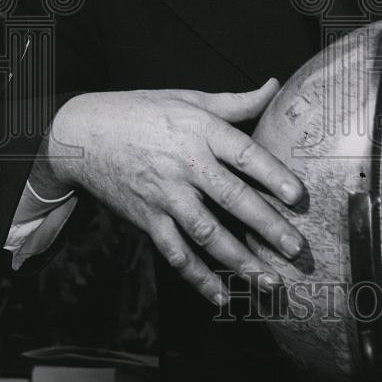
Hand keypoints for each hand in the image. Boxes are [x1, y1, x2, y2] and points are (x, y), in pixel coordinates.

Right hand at [44, 79, 304, 304]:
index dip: (272, 175)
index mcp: (200, 131)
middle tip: (295, 248)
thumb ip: (236, 101)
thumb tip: (274, 86)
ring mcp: (165, 195)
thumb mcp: (189, 98)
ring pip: (206, 233)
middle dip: (266, 226)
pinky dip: (197, 277)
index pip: (243, 154)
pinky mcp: (148, 218)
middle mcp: (185, 165)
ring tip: (268, 279)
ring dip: (238, 260)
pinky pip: (175, 252)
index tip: (297, 196)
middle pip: (231, 198)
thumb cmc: (142, 111)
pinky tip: (221, 295)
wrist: (83, 133)